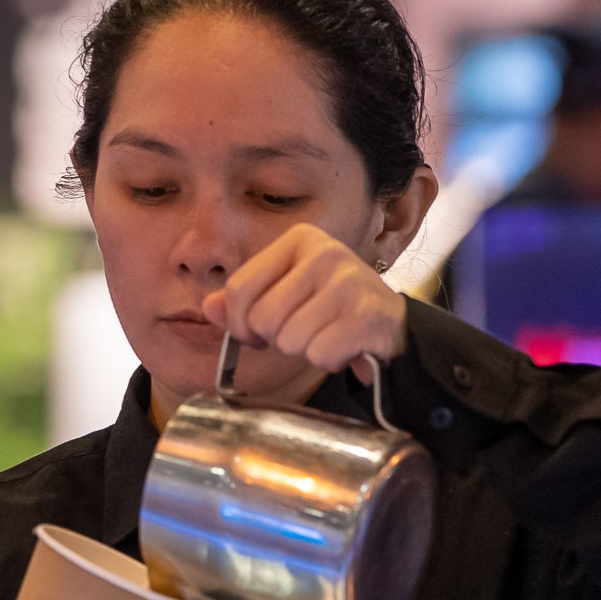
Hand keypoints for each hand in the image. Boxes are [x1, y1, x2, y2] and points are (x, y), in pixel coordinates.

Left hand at [200, 224, 407, 378]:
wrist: (393, 325)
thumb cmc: (328, 309)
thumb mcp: (282, 294)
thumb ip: (240, 301)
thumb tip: (208, 308)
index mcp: (299, 239)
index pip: (239, 288)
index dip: (239, 323)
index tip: (255, 334)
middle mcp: (326, 252)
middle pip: (262, 317)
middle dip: (276, 338)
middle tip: (303, 331)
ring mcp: (351, 282)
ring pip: (289, 340)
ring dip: (304, 350)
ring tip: (327, 334)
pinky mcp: (370, 315)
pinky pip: (319, 354)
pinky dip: (328, 360)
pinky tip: (345, 345)